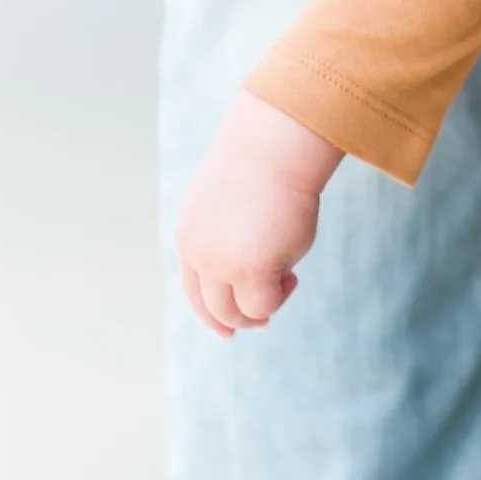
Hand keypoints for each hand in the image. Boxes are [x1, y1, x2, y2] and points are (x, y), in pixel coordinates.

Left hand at [177, 94, 346, 336]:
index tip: (227, 331)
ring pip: (235, 314)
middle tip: (266, 317)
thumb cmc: (265, 167)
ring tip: (286, 279)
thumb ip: (232, 238)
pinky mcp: (250, 270)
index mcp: (189, 236)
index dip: (209, 314)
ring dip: (262, 308)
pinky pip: (264, 304)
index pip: (192, 288)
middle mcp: (197, 253)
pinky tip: (291, 273)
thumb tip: (252, 270)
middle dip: (240, 320)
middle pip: (211, 308)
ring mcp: (220, 264)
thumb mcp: (235, 206)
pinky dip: (280, 295)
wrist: (274, 148)